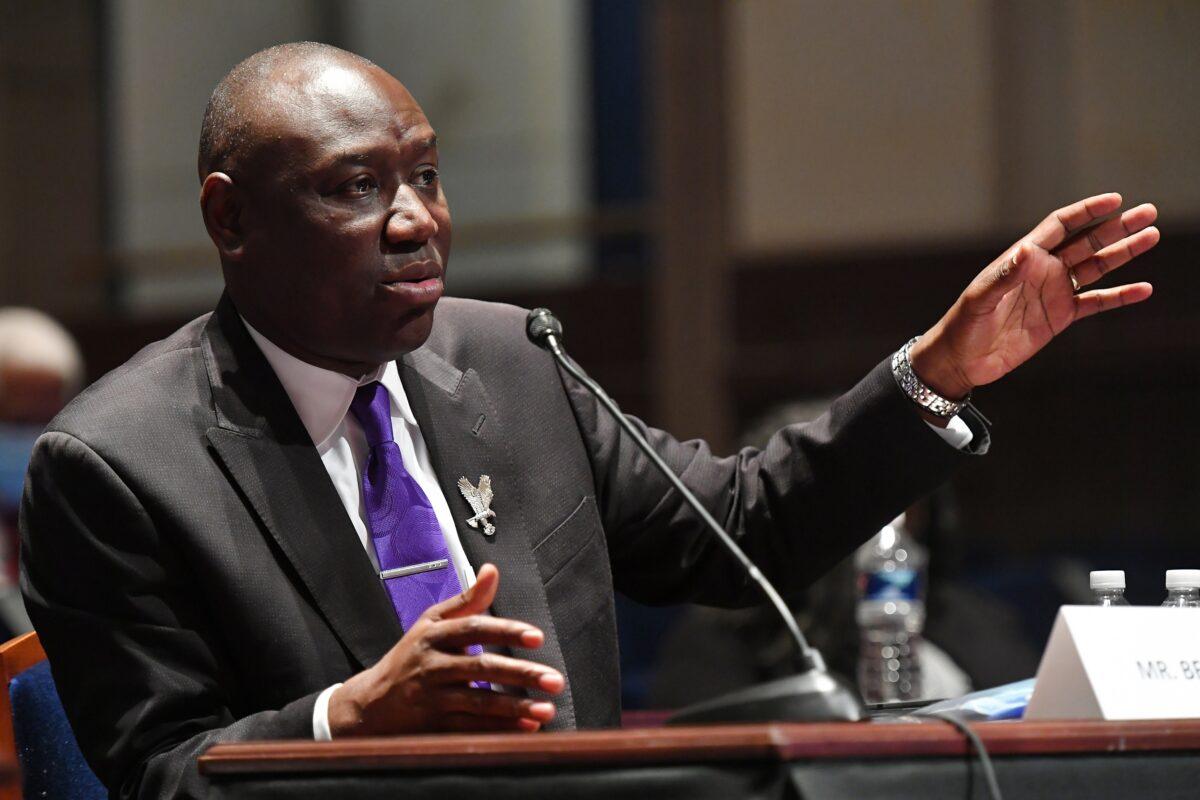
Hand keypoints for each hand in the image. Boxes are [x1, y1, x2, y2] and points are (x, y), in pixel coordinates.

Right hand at [328, 564, 563, 735]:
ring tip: (547, 709)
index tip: (537, 637)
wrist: (368, 704)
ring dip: (515, 708)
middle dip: (520, 674)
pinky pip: (471, 730)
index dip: (505, 631)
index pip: (473, 628)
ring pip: (478, 703)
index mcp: (433, 635)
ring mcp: (431, 699)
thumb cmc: (408, 657)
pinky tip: (526, 728)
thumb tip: (492, 570)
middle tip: (554, 680)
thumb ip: (466, 600)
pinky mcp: (432, 727)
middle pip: (481, 668)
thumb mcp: (430, 623)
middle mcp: (431, 666)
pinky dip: (499, 730)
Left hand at [910, 193, 1159, 399]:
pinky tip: (1143, 289)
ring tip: (1152, 237)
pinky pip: (1095, 303)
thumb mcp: (980, 298)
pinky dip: (1119, 296)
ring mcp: (1053, 292)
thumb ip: (1005, 275)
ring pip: (1096, 267)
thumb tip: (1028, 251)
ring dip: (1123, 253)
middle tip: (1148, 213)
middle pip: (1087, 242)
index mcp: (1023, 258)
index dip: (1087, 211)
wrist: (962, 359)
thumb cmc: (963, 324)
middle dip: (1116, 227)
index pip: (1061, 225)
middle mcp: (1043, 270)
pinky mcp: (1059, 317)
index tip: (1115, 200)